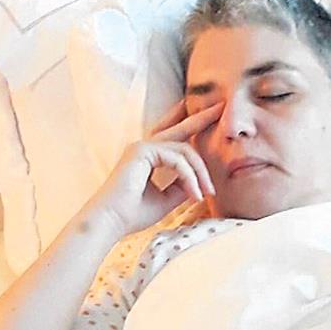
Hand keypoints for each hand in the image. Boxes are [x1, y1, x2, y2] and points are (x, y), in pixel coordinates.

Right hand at [88, 100, 224, 236]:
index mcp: (148, 156)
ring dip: (199, 173)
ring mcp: (141, 146)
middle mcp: (144, 147)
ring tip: (207, 192)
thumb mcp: (166, 199)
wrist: (111, 223)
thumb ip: (182, 186)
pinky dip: (189, 176)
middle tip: (220, 107)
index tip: (209, 117)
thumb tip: (199, 181)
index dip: (190, 126)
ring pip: (185, 151)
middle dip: (201, 117)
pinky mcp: (141, 151)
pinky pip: (177, 159)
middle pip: (179, 128)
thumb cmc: (133, 214)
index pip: (173, 137)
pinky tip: (195, 193)